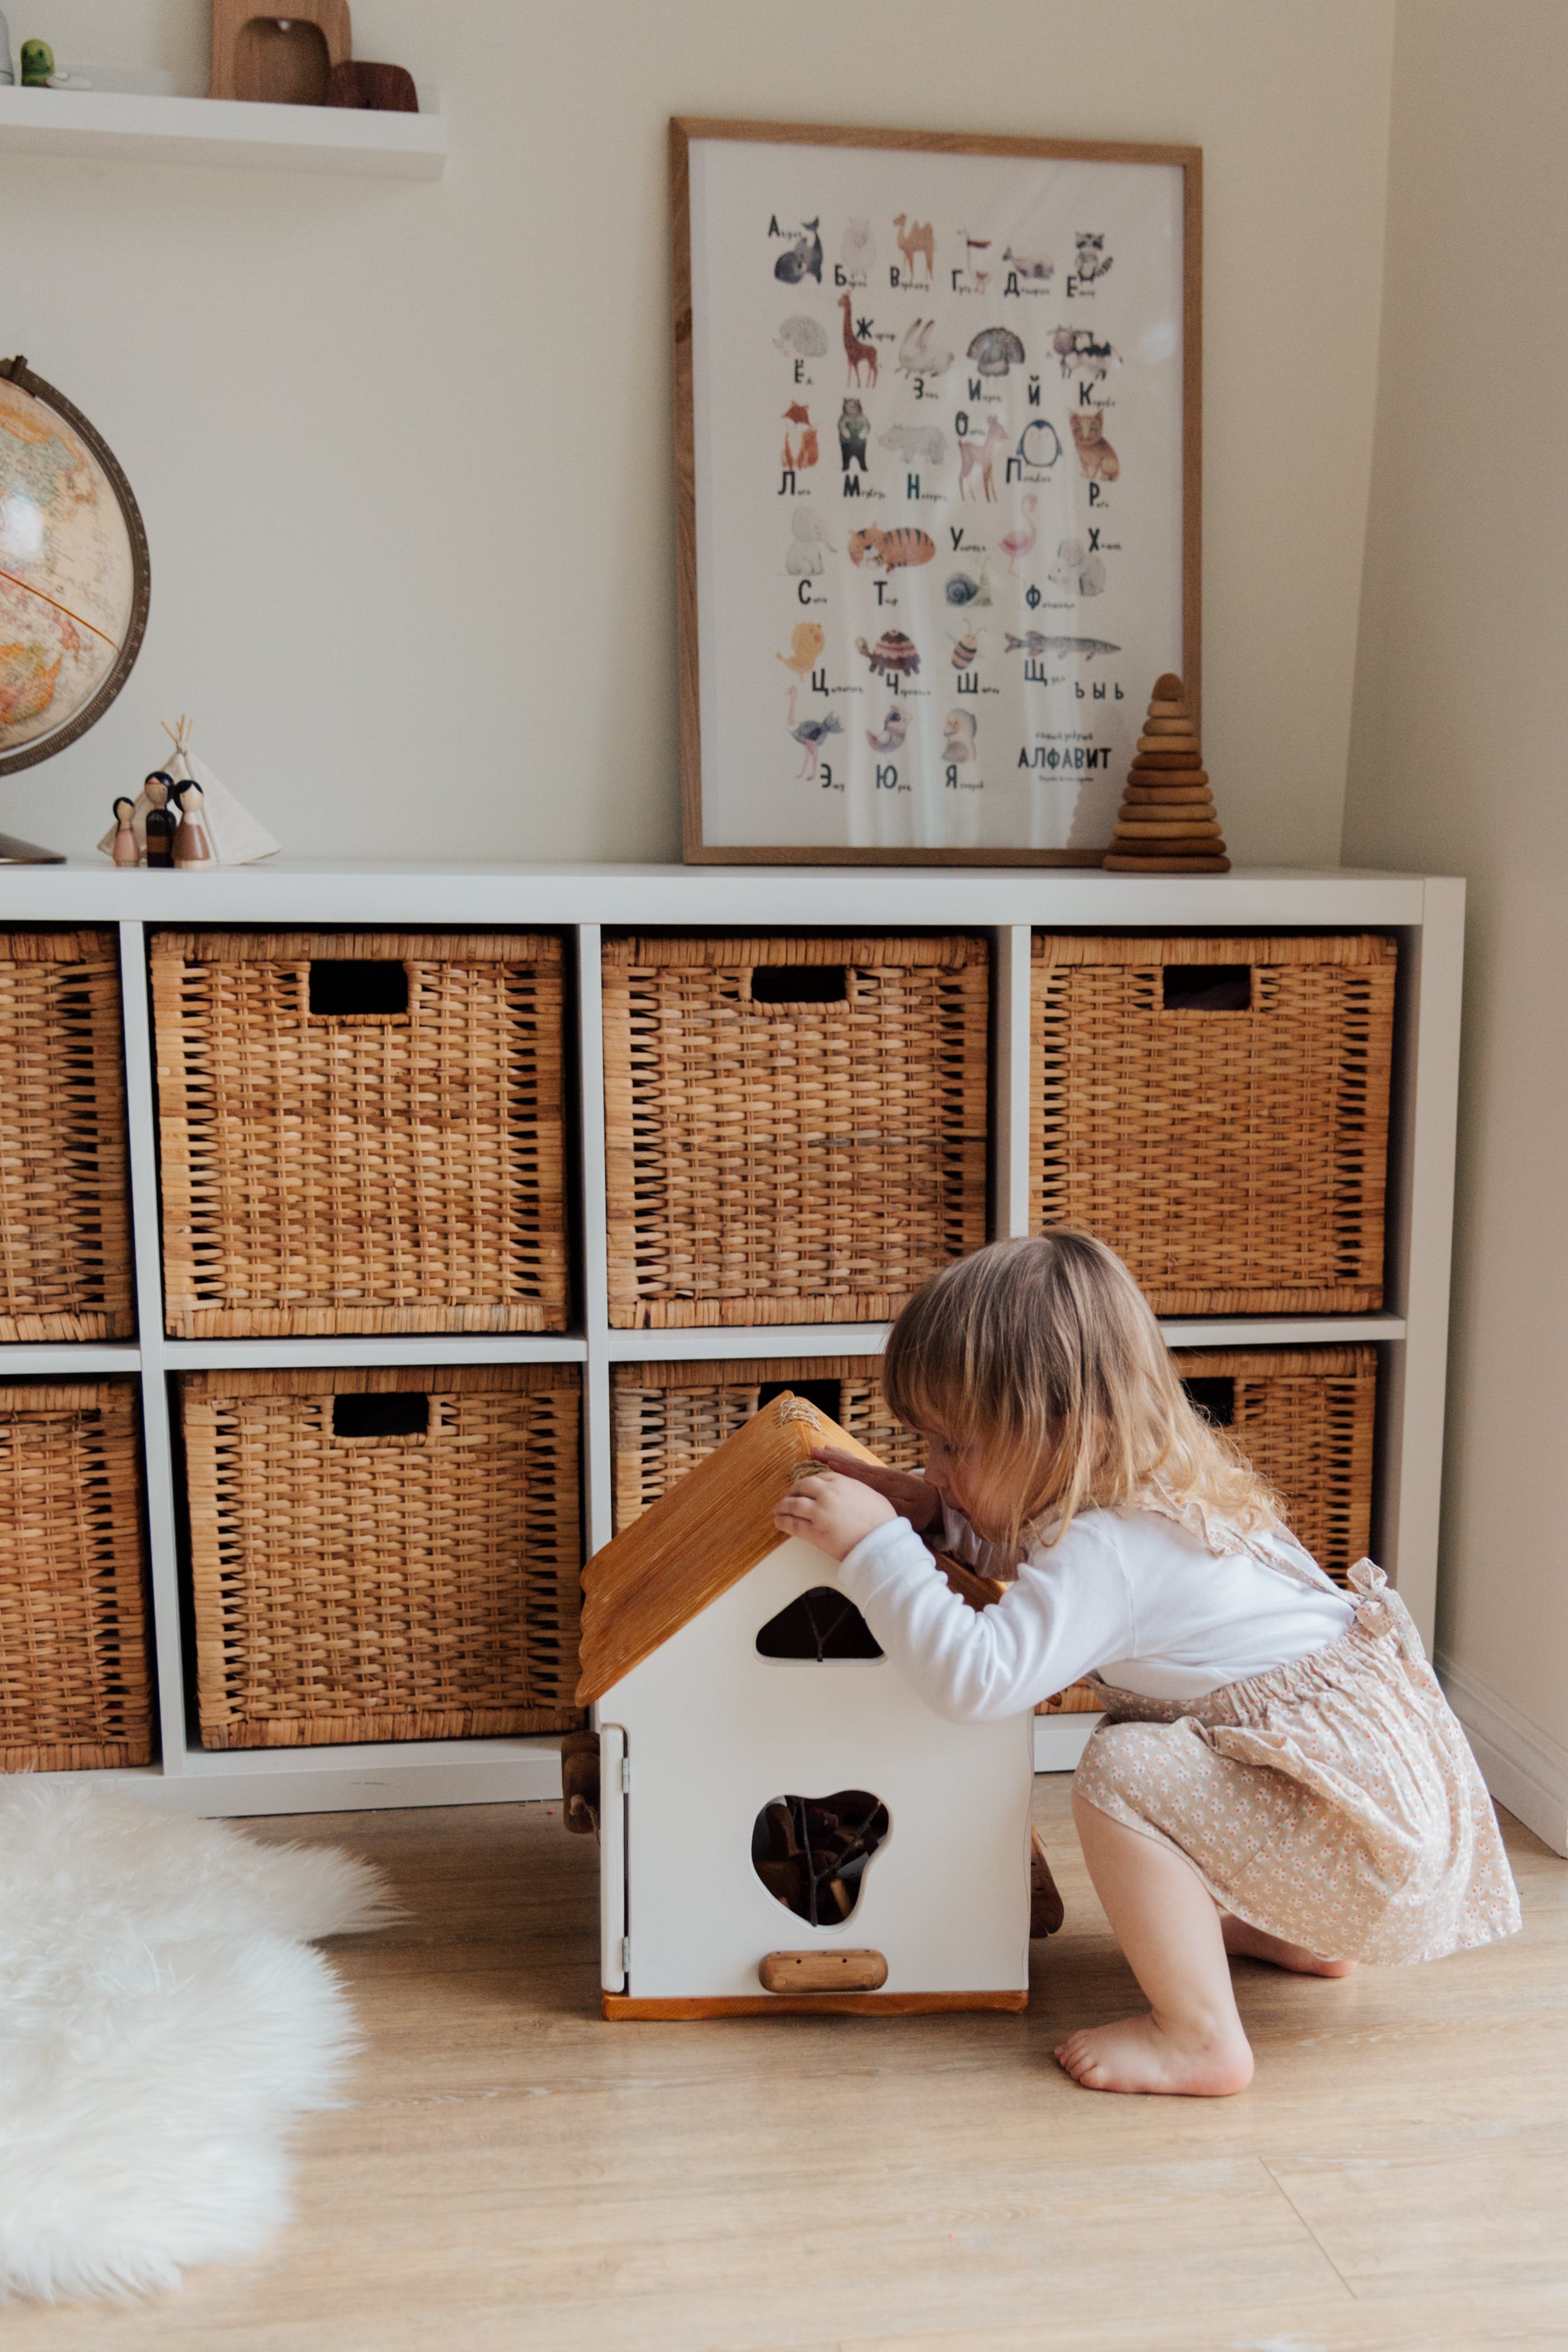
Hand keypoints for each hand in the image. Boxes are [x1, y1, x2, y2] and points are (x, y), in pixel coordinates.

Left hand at [774, 1470, 895, 1562]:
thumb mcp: (869, 1493)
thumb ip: (853, 1488)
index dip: (809, 1484)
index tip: (805, 1488)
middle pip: (802, 1487)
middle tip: (789, 1496)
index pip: (818, 1477)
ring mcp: (819, 1513)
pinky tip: (778, 1521)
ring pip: (793, 1504)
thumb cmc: (881, 1521)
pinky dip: (782, 1522)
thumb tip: (847, 1491)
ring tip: (778, 1509)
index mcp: (841, 1482)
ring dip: (783, 1506)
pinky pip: (792, 1525)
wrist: (881, 1543)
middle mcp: (827, 1494)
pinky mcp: (814, 1532)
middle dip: (793, 1491)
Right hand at [808, 1446, 941, 1532]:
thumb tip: (871, 1498)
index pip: (858, 1474)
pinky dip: (848, 1460)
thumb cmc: (921, 1510)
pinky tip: (840, 1457)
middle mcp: (880, 1475)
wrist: (936, 1502)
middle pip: (853, 1464)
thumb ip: (889, 1503)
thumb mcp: (907, 1511)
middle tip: (814, 1450)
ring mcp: (880, 1474)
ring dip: (838, 1456)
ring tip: (822, 1449)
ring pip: (855, 1463)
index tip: (826, 1460)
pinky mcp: (881, 1476)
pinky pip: (860, 1466)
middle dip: (834, 1457)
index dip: (842, 1467)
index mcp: (884, 1484)